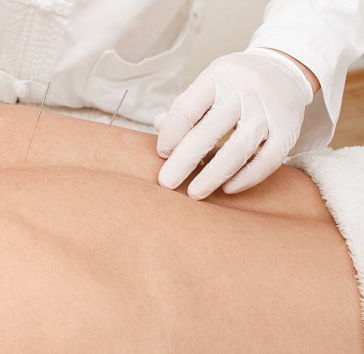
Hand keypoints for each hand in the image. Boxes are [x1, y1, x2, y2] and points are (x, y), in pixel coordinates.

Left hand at [155, 49, 314, 198]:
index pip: (186, 109)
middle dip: (184, 160)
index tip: (162, 154)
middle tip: (167, 183)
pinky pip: (269, 158)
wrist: (283, 68)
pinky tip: (228, 189)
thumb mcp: (208, 85)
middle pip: (210, 130)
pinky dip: (248, 177)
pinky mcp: (289, 128)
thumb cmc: (234, 84)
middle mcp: (244, 91)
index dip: (170, 135)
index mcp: (217, 78)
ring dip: (214, 175)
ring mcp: (268, 110)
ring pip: (239, 147)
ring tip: (194, 193)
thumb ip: (185, 107)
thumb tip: (157, 126)